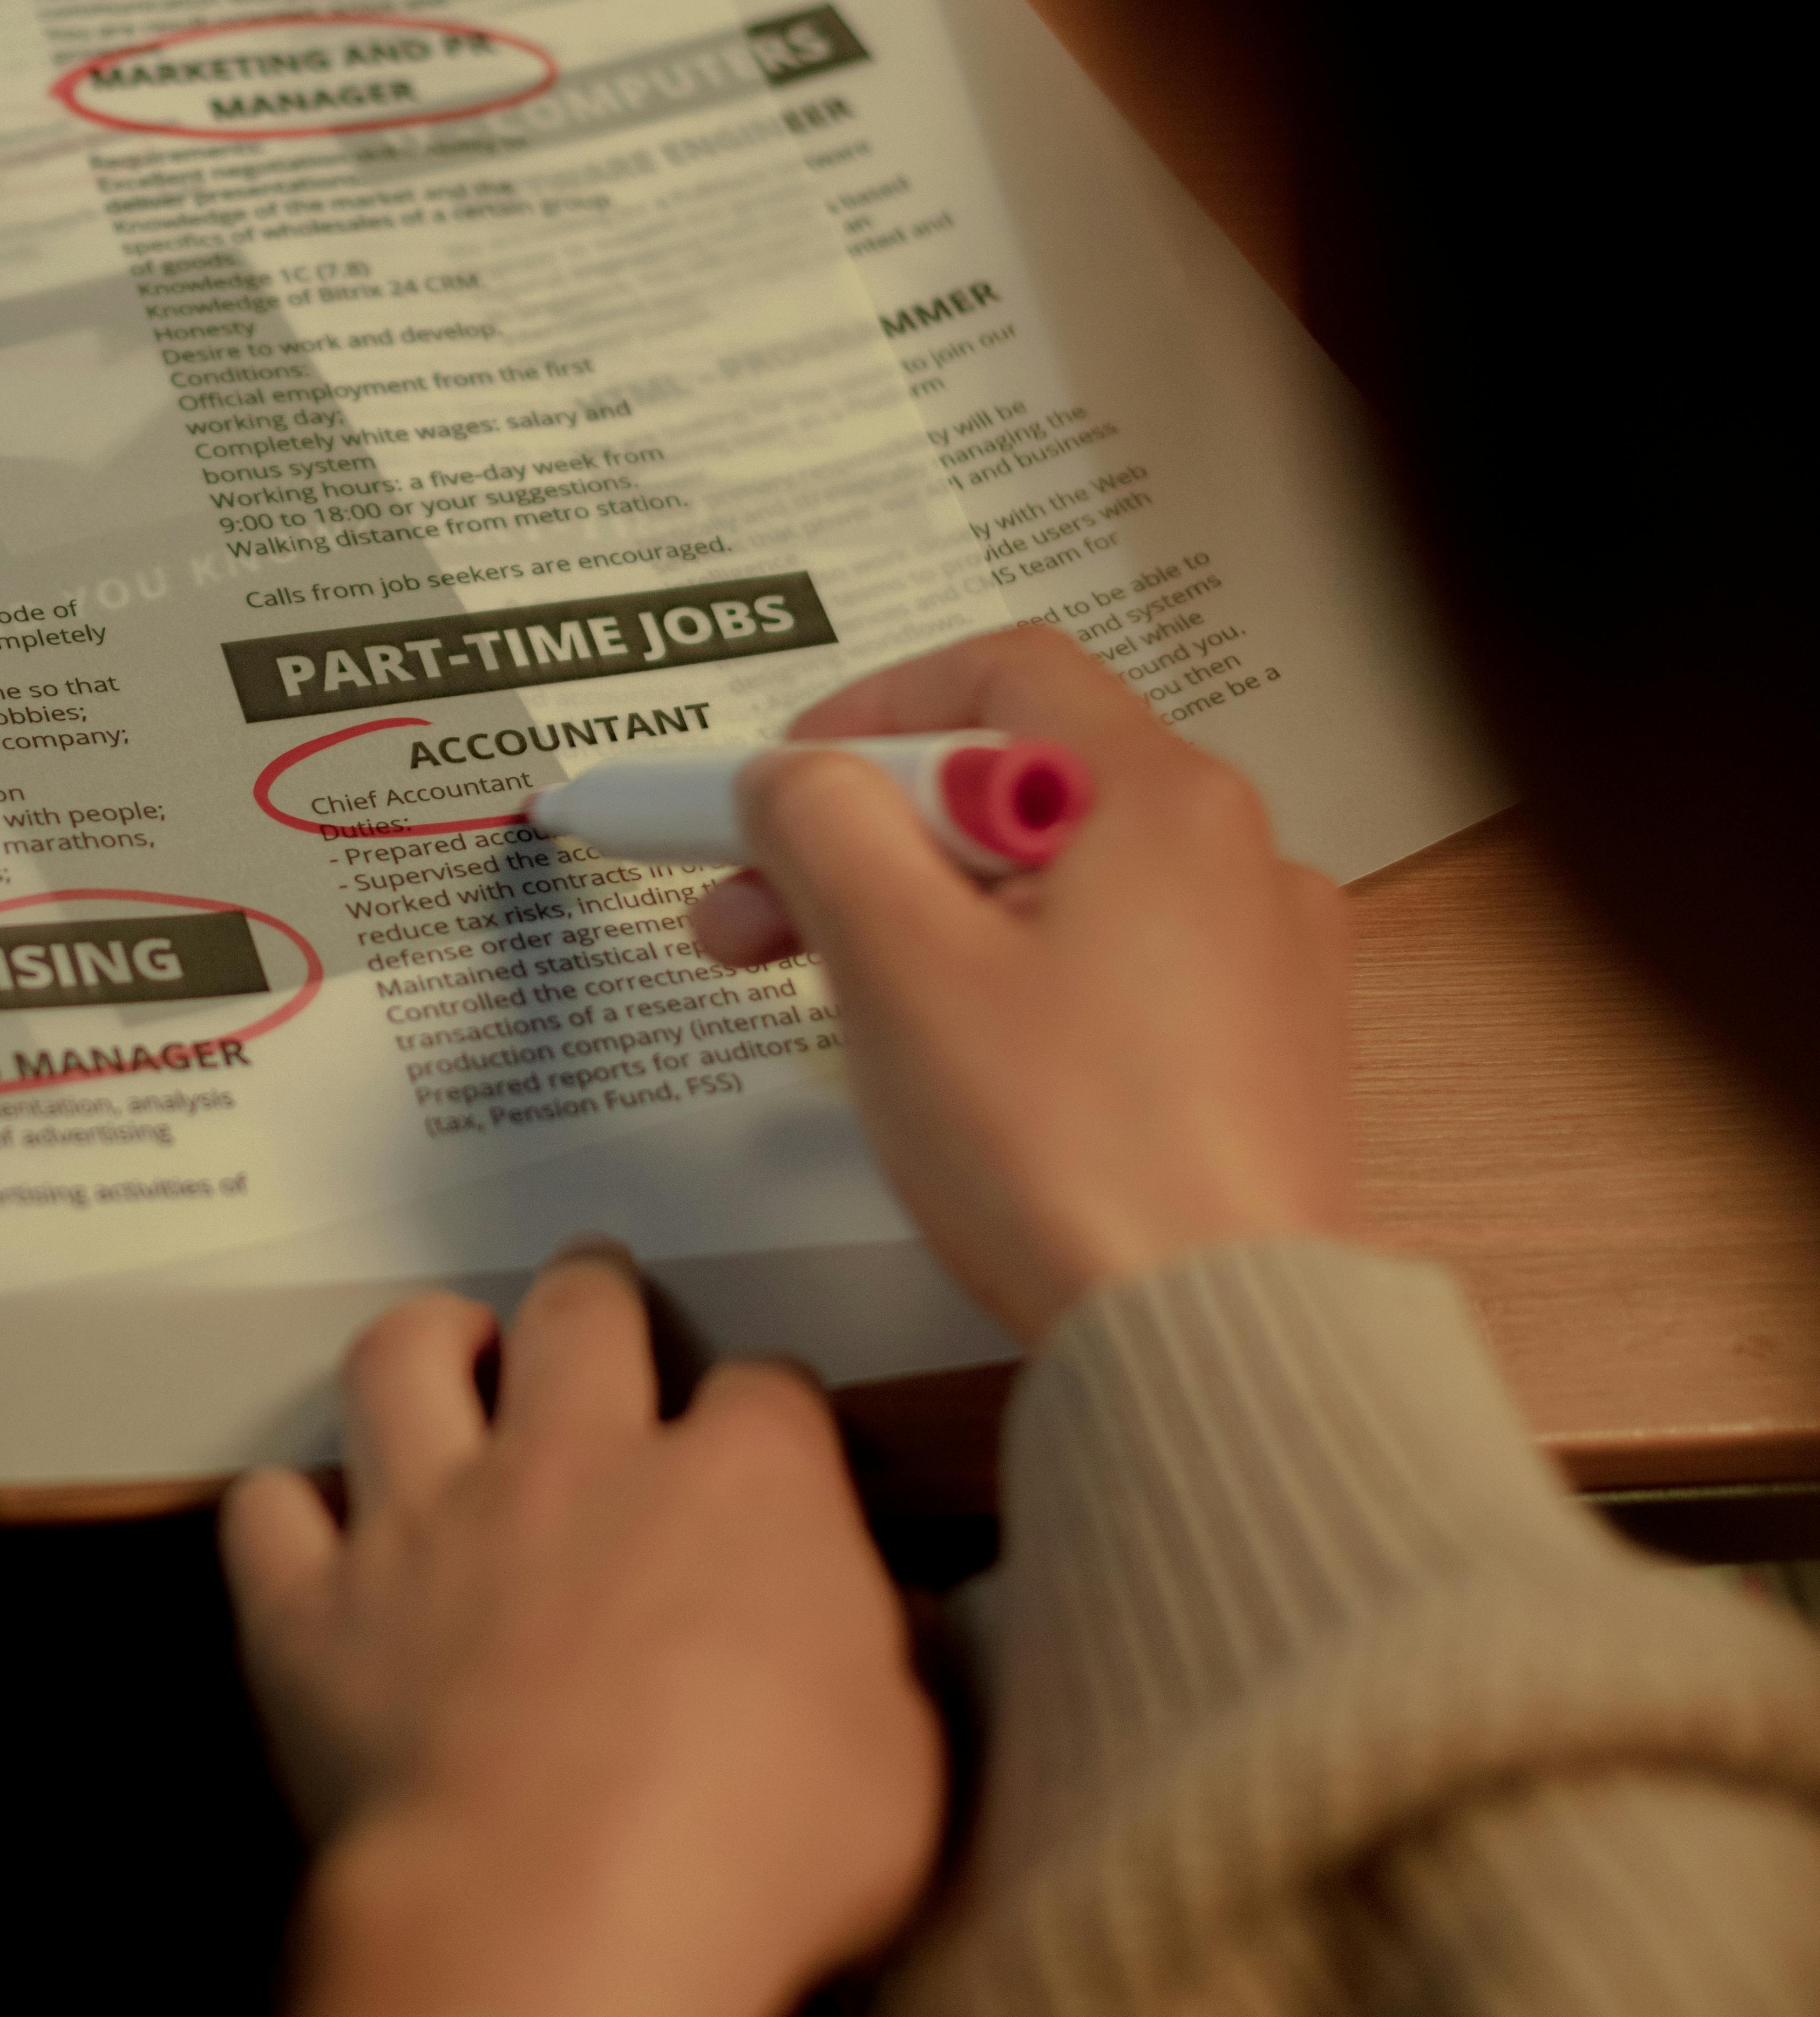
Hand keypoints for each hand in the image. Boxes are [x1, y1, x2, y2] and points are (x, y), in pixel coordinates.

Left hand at [220, 1251, 945, 2016]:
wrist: (557, 1925)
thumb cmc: (762, 1857)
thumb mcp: (907, 1771)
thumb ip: (895, 1675)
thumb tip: (895, 1629)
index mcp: (743, 1488)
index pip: (766, 1389)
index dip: (767, 1411)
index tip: (768, 1445)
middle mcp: (576, 1465)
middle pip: (579, 1316)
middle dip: (593, 1293)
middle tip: (593, 1298)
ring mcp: (429, 1526)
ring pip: (401, 1362)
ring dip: (426, 1341)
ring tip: (445, 1349)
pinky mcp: (314, 1615)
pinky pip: (268, 1513)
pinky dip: (286, 1511)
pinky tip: (308, 1529)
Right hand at [690, 625, 1360, 1342]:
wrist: (1217, 1341)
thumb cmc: (1064, 1147)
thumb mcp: (896, 960)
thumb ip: (823, 828)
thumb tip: (794, 778)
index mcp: (1165, 797)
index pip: (1002, 675)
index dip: (867, 711)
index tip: (775, 786)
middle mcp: (1241, 856)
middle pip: (1022, 793)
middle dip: (867, 843)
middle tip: (748, 922)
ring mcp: (1267, 964)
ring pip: (1065, 894)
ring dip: (934, 924)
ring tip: (843, 1013)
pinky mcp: (1265, 1063)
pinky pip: (1120, 980)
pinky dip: (1023, 992)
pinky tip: (967, 1075)